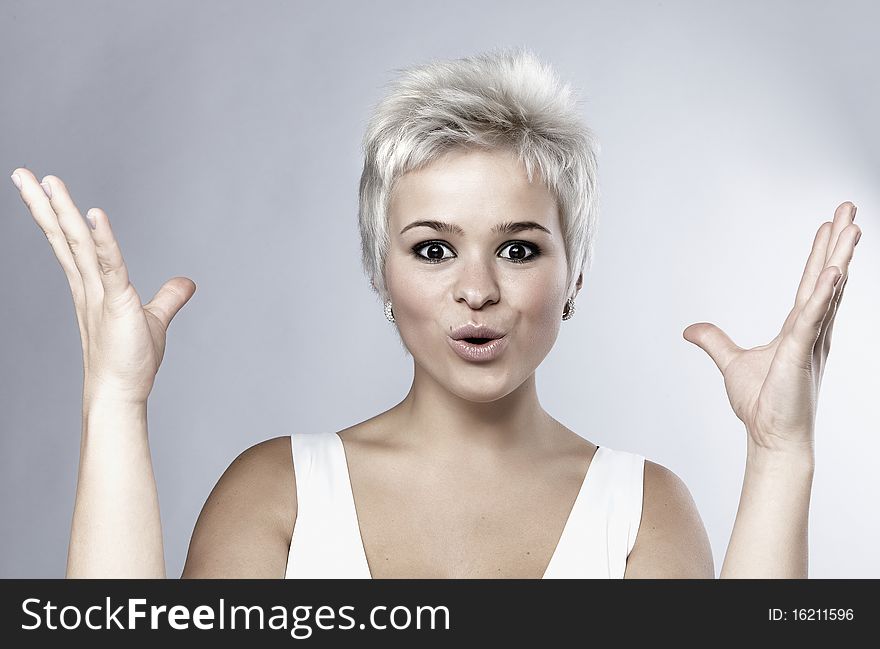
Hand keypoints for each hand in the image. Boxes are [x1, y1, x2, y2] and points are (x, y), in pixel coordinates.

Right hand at [11, 168, 195, 404]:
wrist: (121, 393)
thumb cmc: (131, 360)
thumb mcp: (155, 318)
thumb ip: (169, 298)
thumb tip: (188, 283)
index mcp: (91, 286)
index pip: (69, 243)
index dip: (56, 215)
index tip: (41, 187)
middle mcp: (87, 286)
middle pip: (63, 237)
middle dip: (44, 204)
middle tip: (22, 172)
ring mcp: (98, 294)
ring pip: (77, 244)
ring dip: (63, 212)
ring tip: (47, 181)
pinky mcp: (116, 303)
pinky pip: (109, 265)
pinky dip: (103, 240)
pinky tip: (95, 214)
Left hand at [682, 202, 860, 453]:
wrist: (771, 436)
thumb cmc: (761, 405)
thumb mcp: (732, 363)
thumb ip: (715, 342)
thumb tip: (691, 329)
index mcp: (797, 330)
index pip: (811, 284)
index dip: (820, 254)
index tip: (829, 225)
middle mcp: (811, 331)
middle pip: (826, 278)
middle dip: (838, 243)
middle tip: (850, 209)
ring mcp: (810, 342)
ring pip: (828, 291)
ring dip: (840, 259)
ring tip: (852, 227)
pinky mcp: (801, 355)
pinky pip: (813, 319)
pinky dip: (824, 295)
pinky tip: (835, 272)